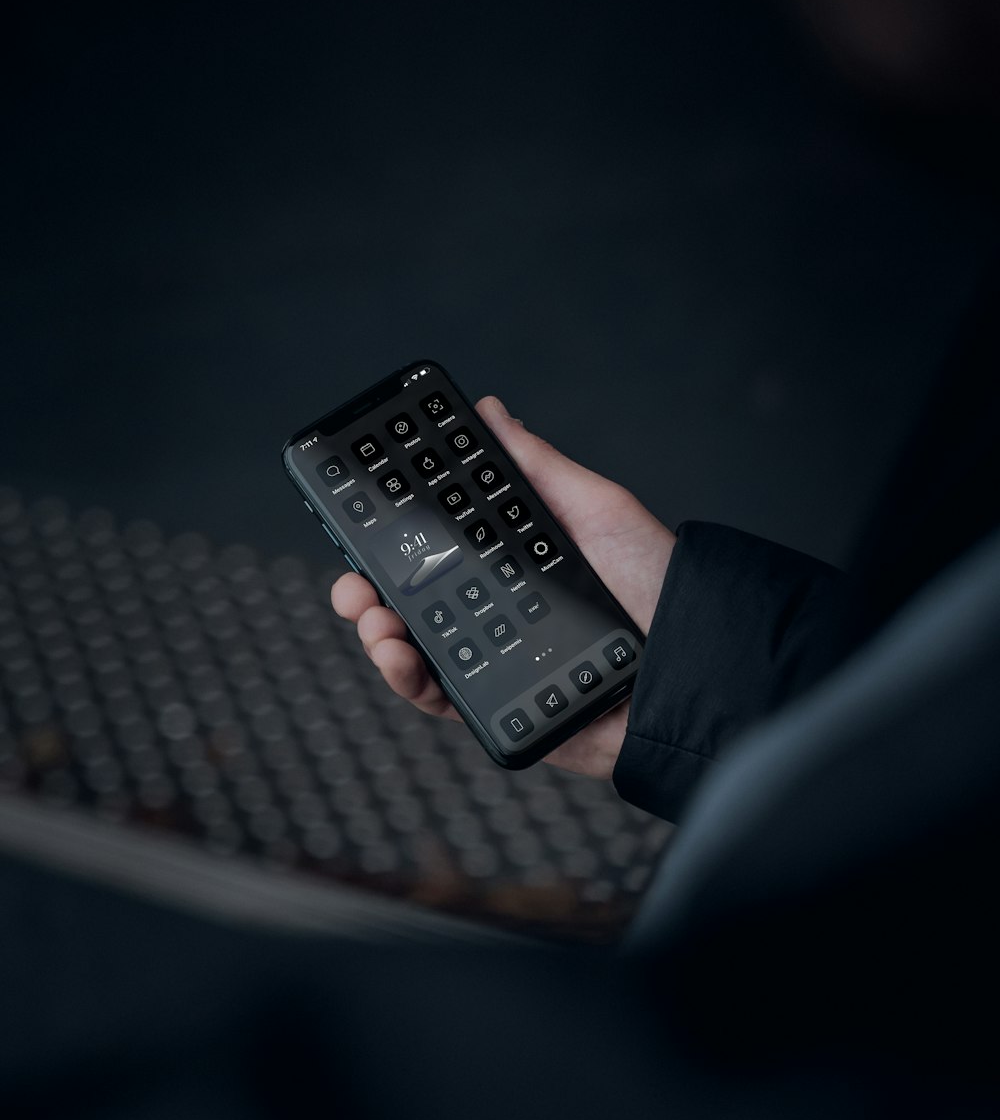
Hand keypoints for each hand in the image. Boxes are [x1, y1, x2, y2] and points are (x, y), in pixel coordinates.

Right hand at [331, 396, 675, 780]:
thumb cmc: (658, 584)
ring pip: (411, 648)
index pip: (436, 547)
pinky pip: (436, 698)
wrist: (694, 665)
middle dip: (365, 586)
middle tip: (352, 579)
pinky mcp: (498, 708)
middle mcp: (495, 610)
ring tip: (371, 615)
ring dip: (375, 630)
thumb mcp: (596, 509)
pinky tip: (398, 653)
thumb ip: (536, 466)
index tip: (362, 516)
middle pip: (410, 598)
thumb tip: (491, 411)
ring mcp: (493, 660)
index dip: (393, 535)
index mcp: (511, 562)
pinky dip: (406, 678)